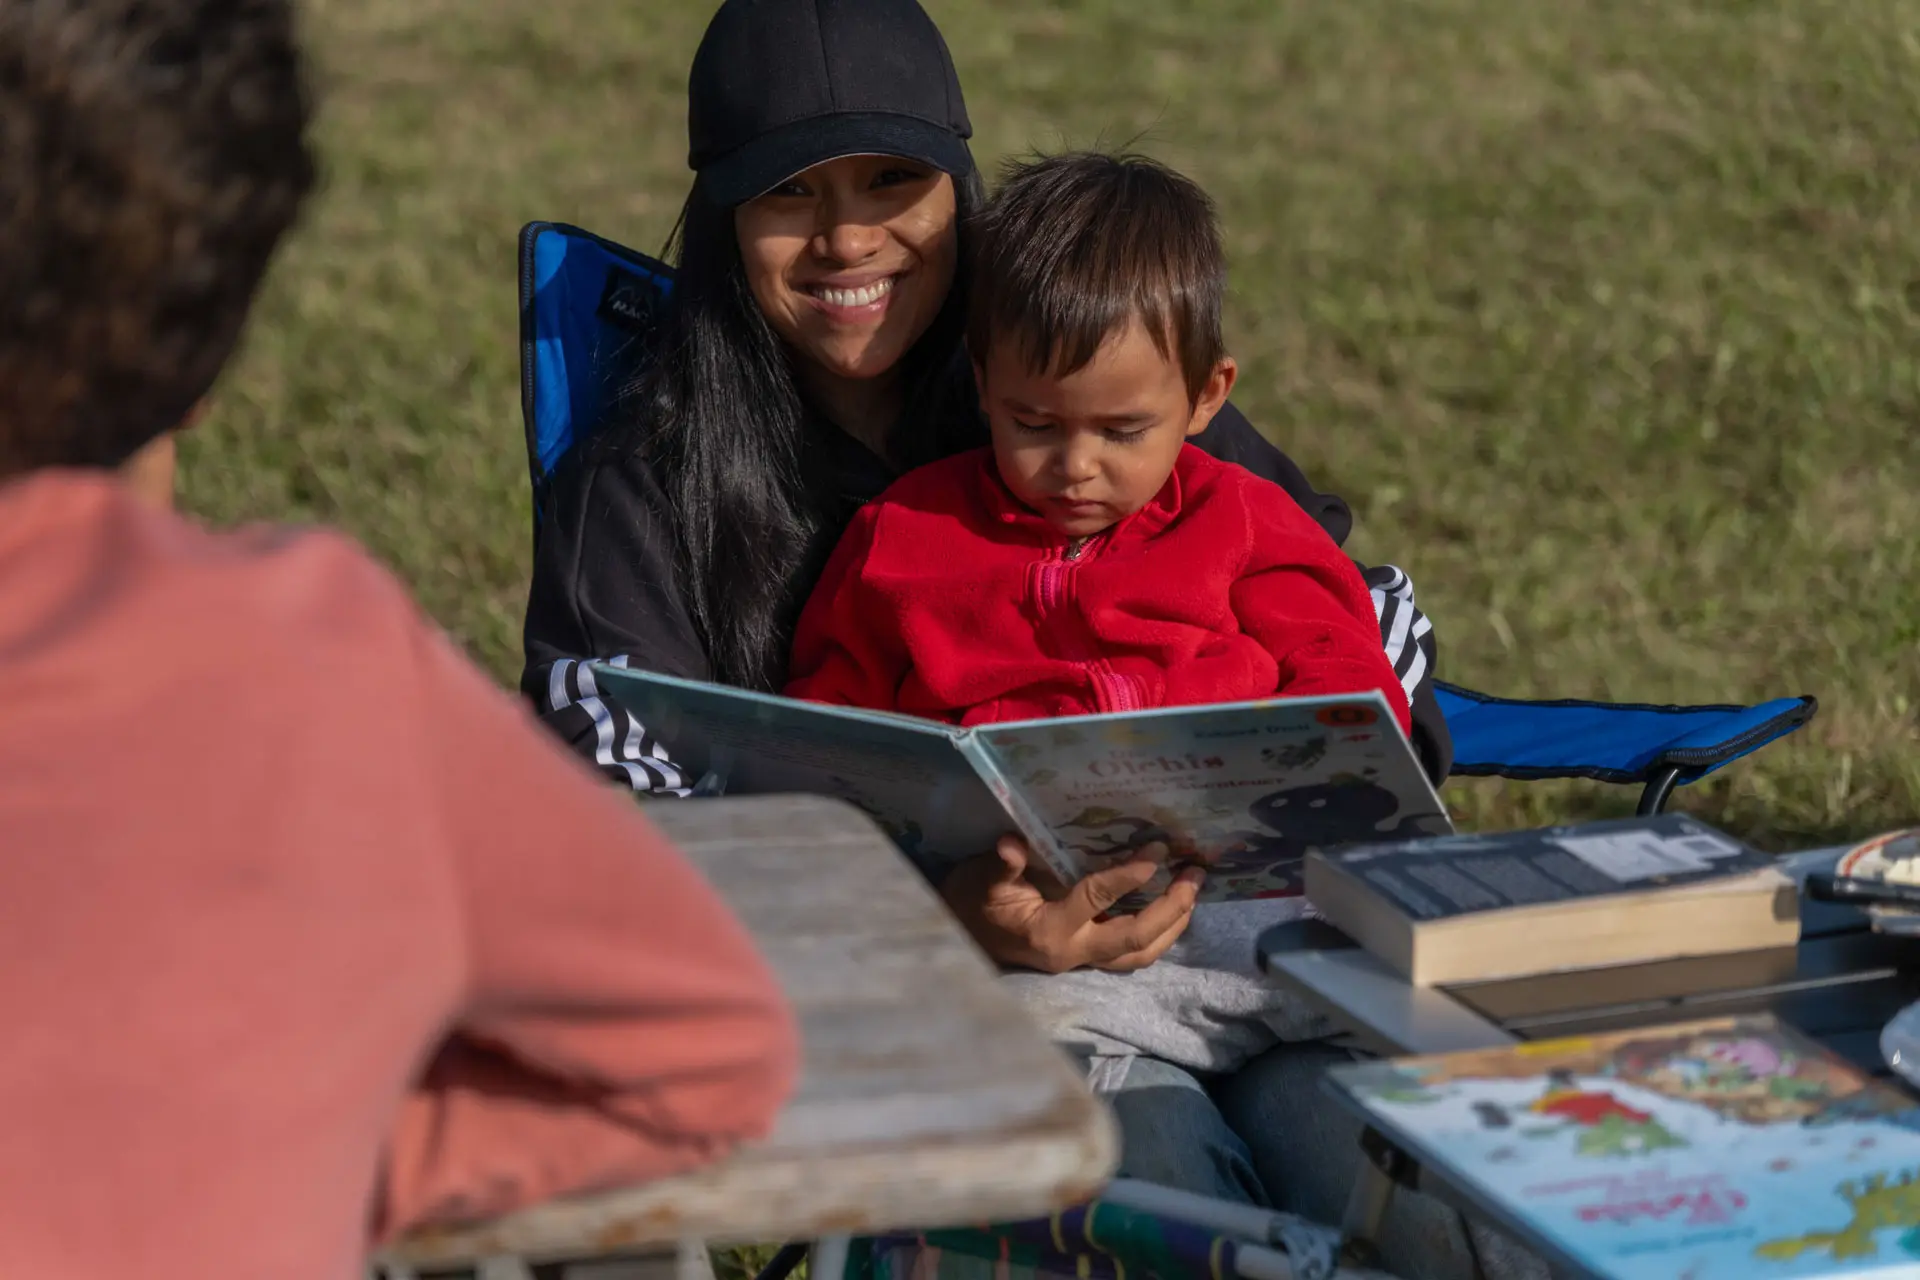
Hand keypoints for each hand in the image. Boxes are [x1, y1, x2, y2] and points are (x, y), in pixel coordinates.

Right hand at [939, 836, 1203, 973]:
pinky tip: (1175, 908)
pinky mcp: (1089, 958)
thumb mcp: (981, 880)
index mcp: (1048, 932)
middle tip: (1194, 874)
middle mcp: (1073, 953)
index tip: (1156, 851)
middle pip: (1134, 940)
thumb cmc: (974, 902)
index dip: (1127, 877)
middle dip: (1170, 909)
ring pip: (1140, 955)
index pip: (1095, 902)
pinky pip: (1133, 954)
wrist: (965, 937)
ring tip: (1193, 891)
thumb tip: (1011, 843)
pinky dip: (1159, 933)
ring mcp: (1083, 961)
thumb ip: (1002, 865)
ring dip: (1173, 926)